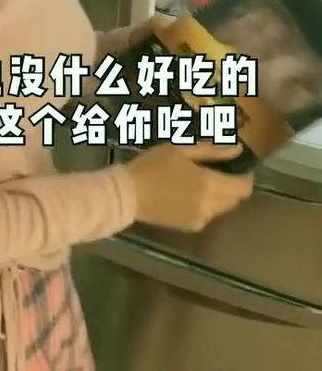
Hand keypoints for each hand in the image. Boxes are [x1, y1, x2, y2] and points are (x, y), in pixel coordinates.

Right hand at [126, 141, 252, 232]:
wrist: (128, 194)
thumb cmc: (154, 165)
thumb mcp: (182, 149)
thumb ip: (213, 150)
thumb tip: (238, 149)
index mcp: (210, 185)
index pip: (243, 187)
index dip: (247, 176)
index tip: (241, 165)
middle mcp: (210, 206)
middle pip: (236, 200)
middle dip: (234, 185)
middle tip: (221, 170)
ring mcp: (200, 219)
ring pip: (223, 209)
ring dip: (222, 196)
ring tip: (204, 180)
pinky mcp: (189, 227)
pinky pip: (208, 215)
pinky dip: (208, 205)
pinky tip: (192, 194)